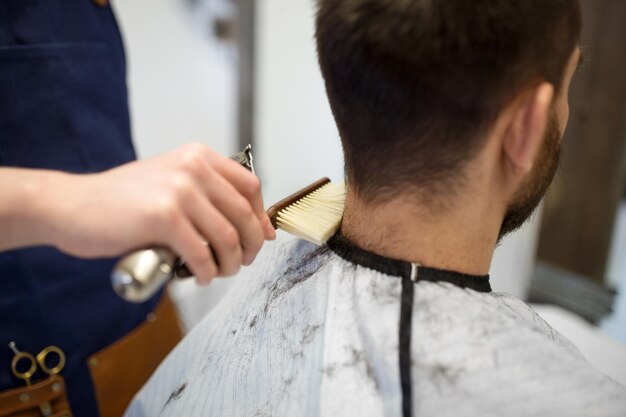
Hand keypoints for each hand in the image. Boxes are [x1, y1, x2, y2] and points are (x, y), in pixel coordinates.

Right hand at [45, 143, 274, 283]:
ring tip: (218, 273)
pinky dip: (206, 272)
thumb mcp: (169, 181)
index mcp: (198, 156)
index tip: (261, 237)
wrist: (71, 205)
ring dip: (229, 264)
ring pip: (228, 238)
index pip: (250, 186)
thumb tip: (249, 224)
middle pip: (244, 215)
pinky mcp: (164, 217)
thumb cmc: (120, 200)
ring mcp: (179, 191)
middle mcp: (193, 168)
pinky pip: (202, 254)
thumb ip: (205, 194)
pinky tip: (199, 277)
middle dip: (249, 247)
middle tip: (240, 263)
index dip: (260, 217)